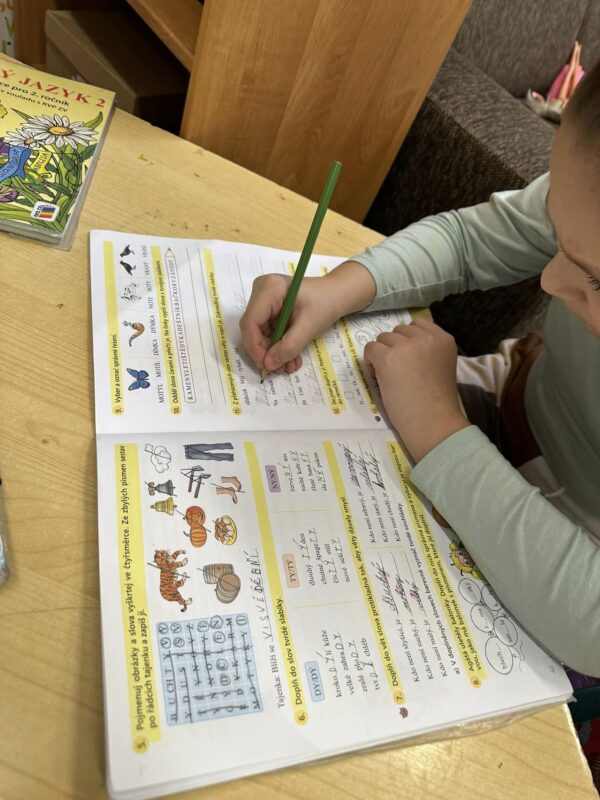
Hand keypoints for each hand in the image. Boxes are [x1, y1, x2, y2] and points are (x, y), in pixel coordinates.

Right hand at [239, 261, 375, 373]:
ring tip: (290, 365)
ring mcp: (263, 301)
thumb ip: (289, 346)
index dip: (255, 346)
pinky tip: (290, 356)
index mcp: (269, 288)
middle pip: (252, 329)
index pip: (250, 322)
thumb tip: (269, 364)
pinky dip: (277, 347)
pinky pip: (266, 333)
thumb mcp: (309, 327)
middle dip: (266, 352)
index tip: (267, 365)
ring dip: (273, 353)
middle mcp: (261, 292)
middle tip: (282, 368)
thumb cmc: (325, 304)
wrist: (335, 295)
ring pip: (258, 334)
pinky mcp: (268, 310)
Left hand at [363, 318, 468, 461]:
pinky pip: (370, 349)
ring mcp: (406, 346)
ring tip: (392, 378)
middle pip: (397, 331)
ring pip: (382, 339)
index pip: (417, 324)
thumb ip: (426, 350)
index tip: (409, 360)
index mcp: (443, 338)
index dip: (407, 341)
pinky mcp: (388, 358)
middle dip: (394, 348)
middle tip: (399, 372)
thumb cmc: (437, 402)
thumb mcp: (440, 365)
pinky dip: (371, 363)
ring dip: (382, 355)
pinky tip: (381, 379)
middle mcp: (426, 337)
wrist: (433, 422)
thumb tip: (398, 344)